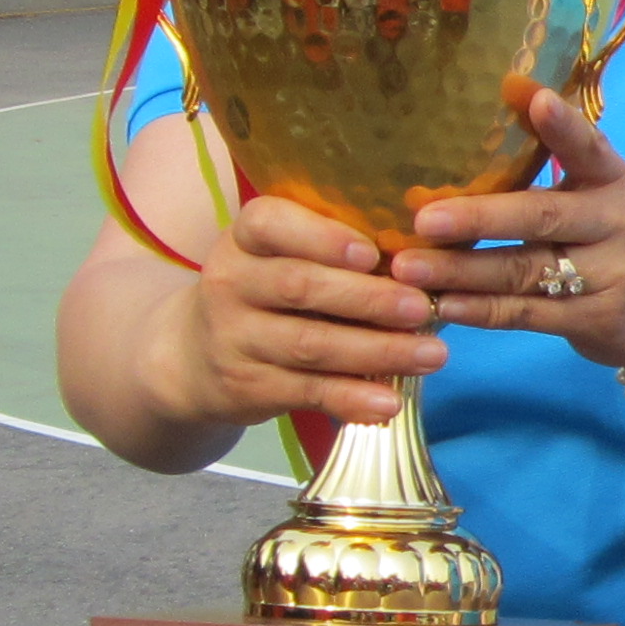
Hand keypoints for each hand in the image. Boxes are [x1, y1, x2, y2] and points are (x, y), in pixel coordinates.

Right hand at [173, 191, 440, 433]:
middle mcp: (230, 282)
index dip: (321, 237)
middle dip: (368, 298)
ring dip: (376, 351)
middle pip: (300, 287)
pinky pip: (306, 391)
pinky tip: (390, 401)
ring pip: (310, 344)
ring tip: (431, 354)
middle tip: (422, 307)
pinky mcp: (245, 386)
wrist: (193, 356)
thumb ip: (333, 250)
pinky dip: (351, 398)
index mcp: (244, 237)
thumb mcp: (280, 257)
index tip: (371, 252)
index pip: (270, 224)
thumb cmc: (265, 293)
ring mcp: (234, 337)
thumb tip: (423, 256)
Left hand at [394, 84, 624, 373]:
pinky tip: (444, 304)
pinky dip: (482, 311)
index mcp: (614, 180)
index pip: (589, 147)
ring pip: (526, 271)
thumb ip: (556, 151)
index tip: (533, 99)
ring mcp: (610, 277)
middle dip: (479, 218)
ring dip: (463, 271)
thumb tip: (508, 86)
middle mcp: (616, 224)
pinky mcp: (596, 321)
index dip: (562, 126)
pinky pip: (529, 314)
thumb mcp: (600, 189)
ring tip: (409, 268)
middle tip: (423, 218)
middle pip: (542, 217)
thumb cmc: (615, 236)